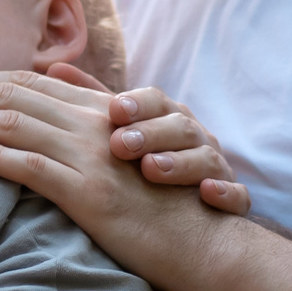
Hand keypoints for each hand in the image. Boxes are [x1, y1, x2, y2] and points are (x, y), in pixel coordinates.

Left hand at [0, 65, 251, 213]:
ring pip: (13, 126)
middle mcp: (92, 125)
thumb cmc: (165, 201)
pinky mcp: (90, 194)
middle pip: (11, 98)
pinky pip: (35, 169)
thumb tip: (52, 69)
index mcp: (98, 112)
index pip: (27, 84)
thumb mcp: (130, 141)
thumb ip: (92, 102)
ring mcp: (91, 158)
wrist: (204, 241)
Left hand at [96, 75, 250, 214]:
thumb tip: (54, 68)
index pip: (156, 101)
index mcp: (169, 119)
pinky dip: (225, 193)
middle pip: (180, 126)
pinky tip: (207, 193)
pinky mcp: (232, 202)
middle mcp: (196, 139)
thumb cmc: (146, 167)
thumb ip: (91, 100)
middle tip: (120, 144)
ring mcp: (216, 169)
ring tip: (152, 169)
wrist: (187, 222)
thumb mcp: (121, 132)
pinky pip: (238, 195)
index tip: (113, 110)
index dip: (137, 103)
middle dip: (152, 133)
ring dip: (181, 162)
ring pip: (207, 158)